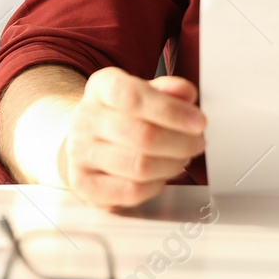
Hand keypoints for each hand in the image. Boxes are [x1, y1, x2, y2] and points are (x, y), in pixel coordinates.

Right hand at [57, 67, 206, 207]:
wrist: (86, 139)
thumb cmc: (122, 115)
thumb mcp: (145, 92)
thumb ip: (168, 90)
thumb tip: (186, 94)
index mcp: (101, 87)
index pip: (133, 96)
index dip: (171, 111)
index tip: (199, 122)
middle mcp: (85, 118)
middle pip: (142, 136)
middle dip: (181, 143)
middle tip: (197, 143)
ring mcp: (80, 153)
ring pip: (140, 166)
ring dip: (172, 164)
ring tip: (182, 158)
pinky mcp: (85, 184)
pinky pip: (131, 191)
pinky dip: (156, 185)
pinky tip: (161, 176)